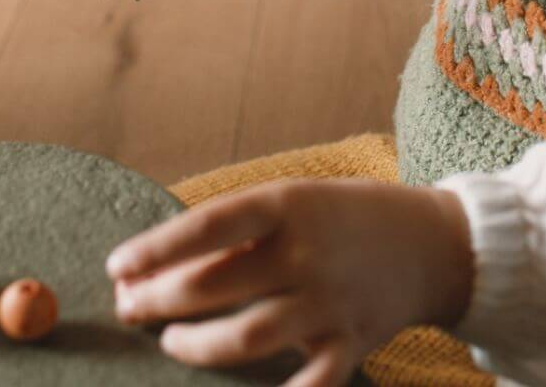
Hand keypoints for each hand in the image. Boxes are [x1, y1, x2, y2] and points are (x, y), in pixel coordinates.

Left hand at [105, 176, 472, 386]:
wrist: (428, 242)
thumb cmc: (342, 216)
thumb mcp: (294, 200)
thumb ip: (239, 229)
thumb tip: (163, 259)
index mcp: (287, 205)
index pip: (208, 225)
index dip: (156, 248)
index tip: (117, 266)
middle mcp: (306, 252)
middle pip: (214, 285)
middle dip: (159, 300)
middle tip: (128, 307)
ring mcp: (329, 302)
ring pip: (244, 338)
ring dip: (195, 345)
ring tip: (170, 342)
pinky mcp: (351, 344)